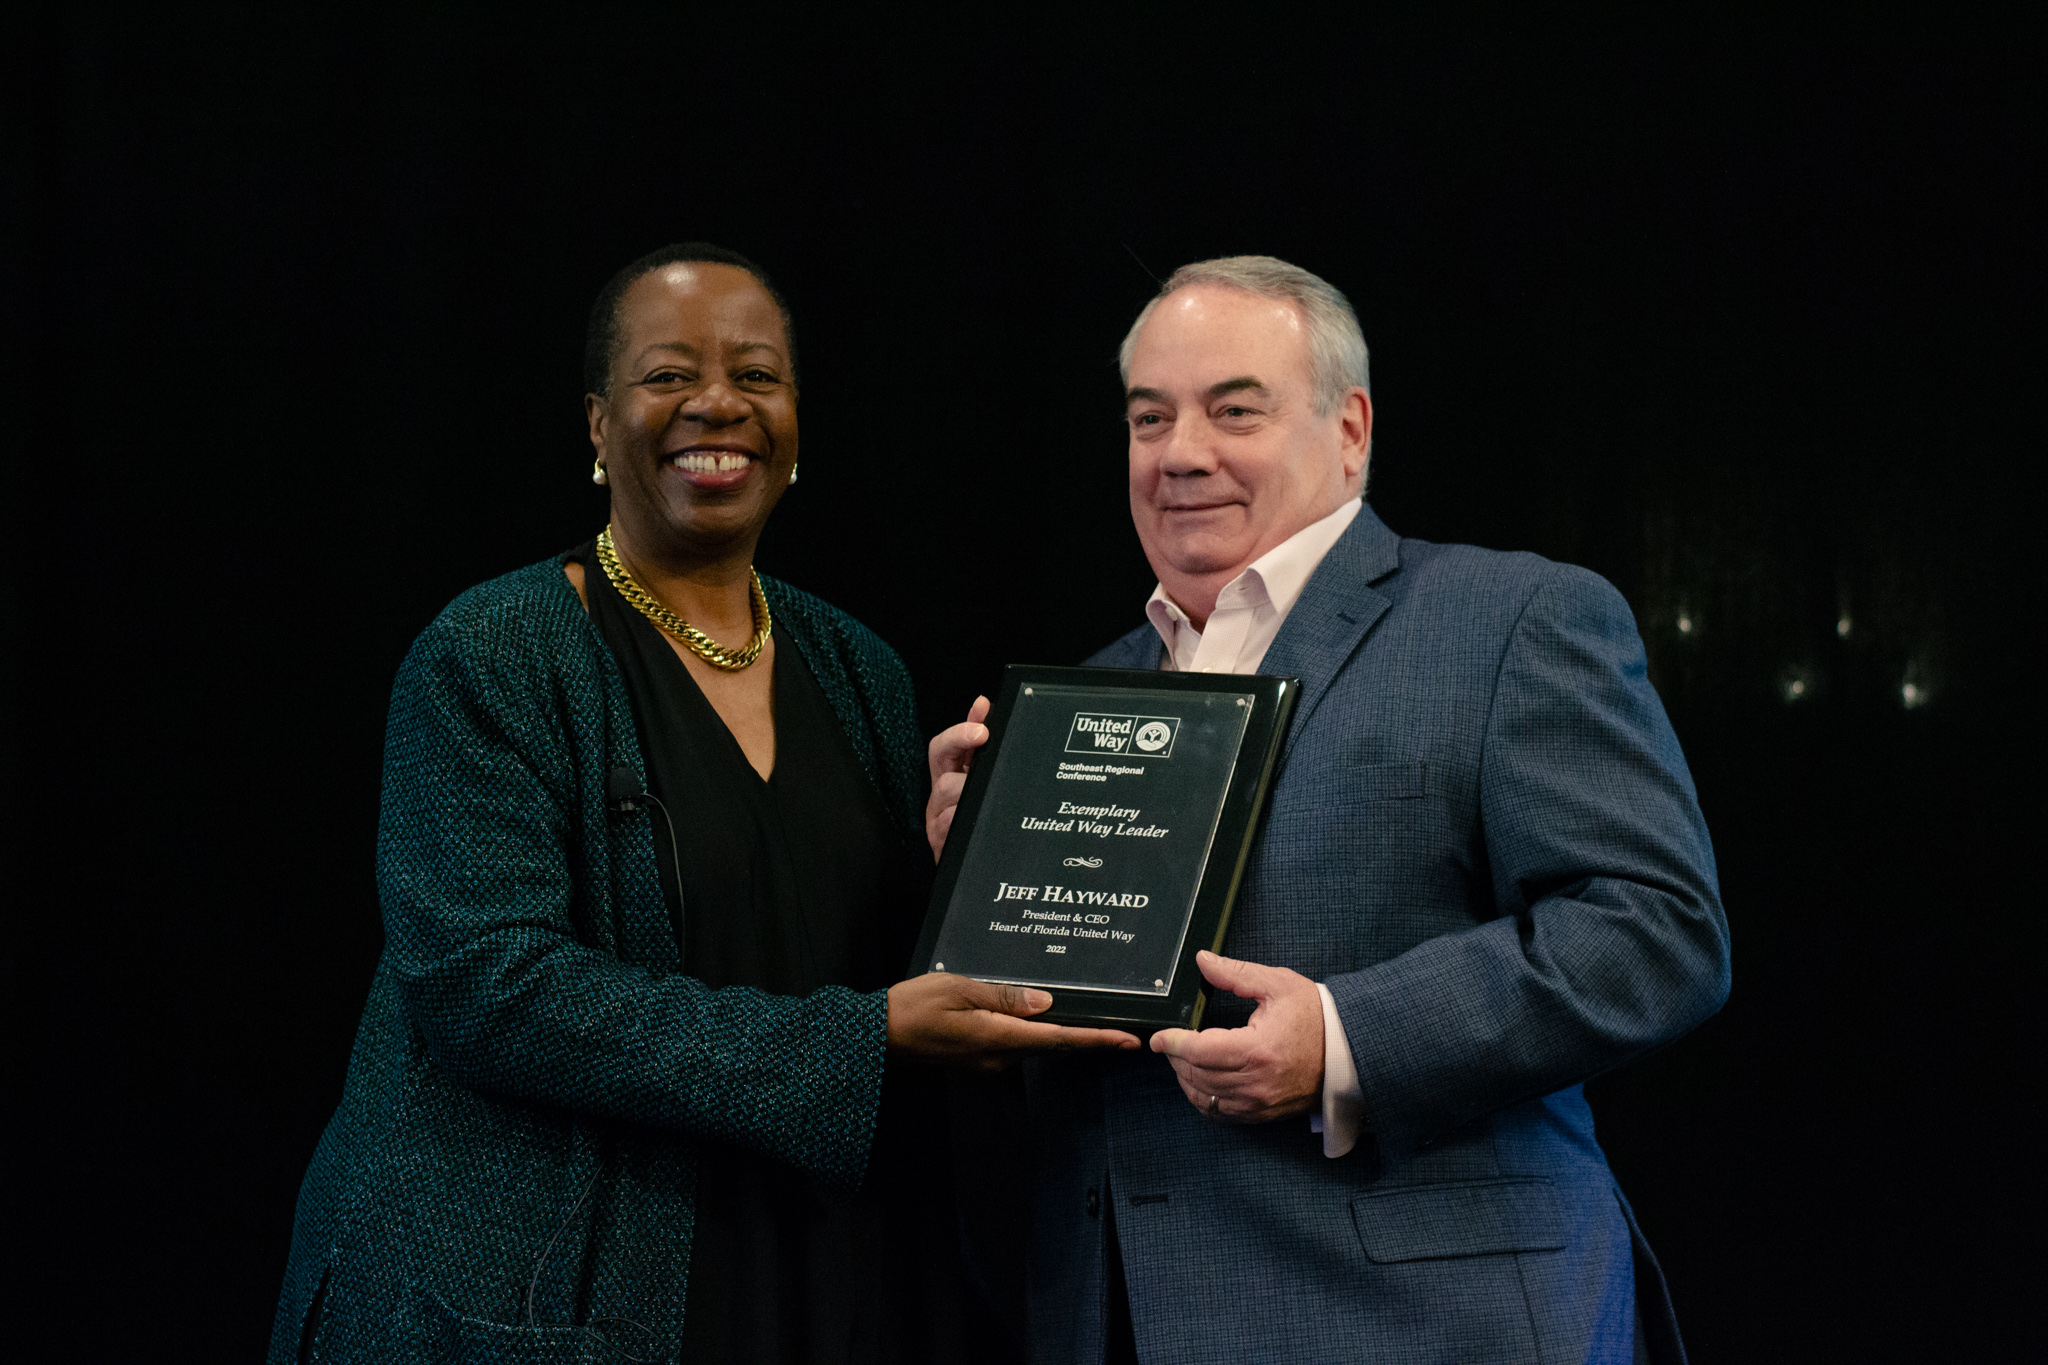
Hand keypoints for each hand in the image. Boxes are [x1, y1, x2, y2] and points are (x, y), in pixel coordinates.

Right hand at [887, 972, 1139, 1070]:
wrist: (876, 1036)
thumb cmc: (912, 1008)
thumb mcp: (959, 989)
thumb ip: (1005, 996)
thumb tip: (1046, 1003)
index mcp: (997, 1038)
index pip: (1059, 1040)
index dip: (1096, 1039)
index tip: (1127, 1041)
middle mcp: (998, 1056)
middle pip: (1053, 1045)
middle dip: (1087, 1036)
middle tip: (1119, 1026)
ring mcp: (987, 1060)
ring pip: (1035, 1044)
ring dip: (1061, 1033)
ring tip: (1087, 1016)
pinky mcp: (977, 1056)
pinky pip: (1015, 1043)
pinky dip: (1035, 1031)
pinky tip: (1039, 1015)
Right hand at [926, 695, 990, 862]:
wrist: (978, 871)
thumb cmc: (978, 819)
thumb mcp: (981, 777)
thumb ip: (980, 741)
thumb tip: (983, 703)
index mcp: (950, 777)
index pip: (942, 747)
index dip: (959, 734)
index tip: (982, 729)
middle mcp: (940, 797)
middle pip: (941, 768)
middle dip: (963, 756)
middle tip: (984, 747)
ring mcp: (938, 820)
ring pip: (947, 795)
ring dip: (967, 794)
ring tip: (987, 800)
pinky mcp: (941, 844)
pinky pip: (947, 826)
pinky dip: (961, 821)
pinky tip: (979, 824)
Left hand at [1149, 950, 1324, 1122]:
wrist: (1349, 1052)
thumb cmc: (1317, 1017)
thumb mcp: (1278, 985)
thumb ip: (1236, 974)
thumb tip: (1203, 961)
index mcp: (1258, 1049)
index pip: (1199, 1050)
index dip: (1172, 1043)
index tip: (1159, 1036)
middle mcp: (1256, 1082)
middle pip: (1197, 1075)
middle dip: (1176, 1058)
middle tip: (1169, 1042)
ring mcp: (1259, 1103)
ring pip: (1205, 1097)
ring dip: (1186, 1079)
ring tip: (1182, 1059)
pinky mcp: (1263, 1114)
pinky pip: (1221, 1113)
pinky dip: (1203, 1098)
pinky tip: (1200, 1081)